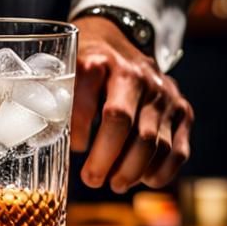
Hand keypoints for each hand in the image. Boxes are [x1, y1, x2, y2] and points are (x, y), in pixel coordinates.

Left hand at [71, 17, 192, 191]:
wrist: (124, 42)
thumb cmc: (91, 65)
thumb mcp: (70, 69)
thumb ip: (57, 97)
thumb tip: (43, 135)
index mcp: (101, 61)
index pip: (86, 96)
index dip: (78, 128)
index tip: (73, 147)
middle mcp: (136, 75)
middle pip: (121, 121)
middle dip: (104, 158)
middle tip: (91, 179)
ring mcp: (164, 93)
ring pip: (153, 141)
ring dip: (132, 170)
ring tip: (114, 183)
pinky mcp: (183, 110)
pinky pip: (178, 149)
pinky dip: (162, 171)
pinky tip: (144, 180)